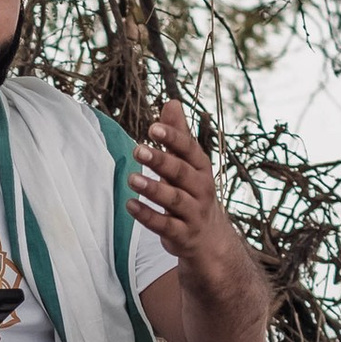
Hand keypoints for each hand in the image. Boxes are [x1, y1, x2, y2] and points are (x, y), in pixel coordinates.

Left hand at [129, 98, 231, 270]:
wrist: (211, 239)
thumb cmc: (193, 193)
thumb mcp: (188, 164)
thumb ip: (178, 136)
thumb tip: (171, 102)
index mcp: (201, 169)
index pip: (189, 150)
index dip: (173, 138)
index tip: (154, 127)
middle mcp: (201, 190)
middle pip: (182, 173)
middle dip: (161, 161)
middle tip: (137, 148)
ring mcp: (193, 213)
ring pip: (174, 200)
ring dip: (153, 189)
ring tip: (131, 178)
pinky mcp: (182, 235)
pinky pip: (165, 226)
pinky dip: (147, 216)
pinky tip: (129, 204)